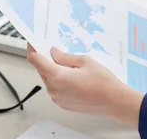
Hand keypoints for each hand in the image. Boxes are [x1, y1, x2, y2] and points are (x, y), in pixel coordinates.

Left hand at [26, 44, 143, 126]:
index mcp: (57, 76)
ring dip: (53, 69)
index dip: (32, 48)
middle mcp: (53, 89)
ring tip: (68, 63)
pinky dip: (59, 80)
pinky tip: (72, 75)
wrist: (114, 101)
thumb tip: (53, 53)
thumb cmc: (103, 82)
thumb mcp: (85, 61)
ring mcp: (57, 98)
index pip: (35, 60)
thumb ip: (65, 57)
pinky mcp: (63, 104)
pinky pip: (55, 88)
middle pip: (41, 69)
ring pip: (48, 79)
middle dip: (45, 58)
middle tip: (53, 48)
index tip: (33, 42)